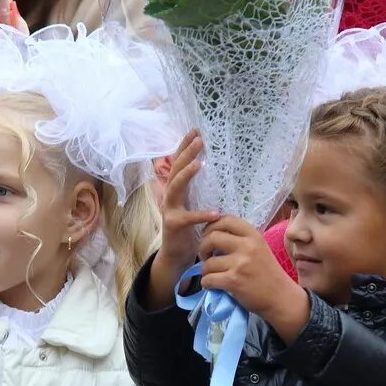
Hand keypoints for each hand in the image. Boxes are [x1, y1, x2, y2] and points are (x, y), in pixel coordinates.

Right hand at [148, 131, 219, 310]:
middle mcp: (170, 197)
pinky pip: (188, 218)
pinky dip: (202, 215)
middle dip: (185, 153)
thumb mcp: (191, 204)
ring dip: (186, 175)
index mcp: (176, 190)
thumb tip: (208, 167)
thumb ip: (196, 189)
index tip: (195, 131)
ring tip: (198, 164)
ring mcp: (170, 211)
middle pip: (175, 169)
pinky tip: (216, 212)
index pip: (178, 163)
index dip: (184, 147)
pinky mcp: (174, 226)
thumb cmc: (188, 229)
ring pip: (175, 188)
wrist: (176, 255)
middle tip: (198, 139)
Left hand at [199, 215, 309, 339]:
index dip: (212, 226)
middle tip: (206, 256)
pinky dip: (206, 283)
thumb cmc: (268, 273)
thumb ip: (241, 239)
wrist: (281, 297)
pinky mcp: (234, 281)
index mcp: (254, 236)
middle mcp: (247, 246)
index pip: (226, 220)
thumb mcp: (259, 248)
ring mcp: (240, 264)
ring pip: (208, 262)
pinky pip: (208, 279)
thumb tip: (213, 234)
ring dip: (205, 270)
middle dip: (203, 247)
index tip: (209, 236)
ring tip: (212, 274)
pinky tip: (212, 285)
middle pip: (212, 237)